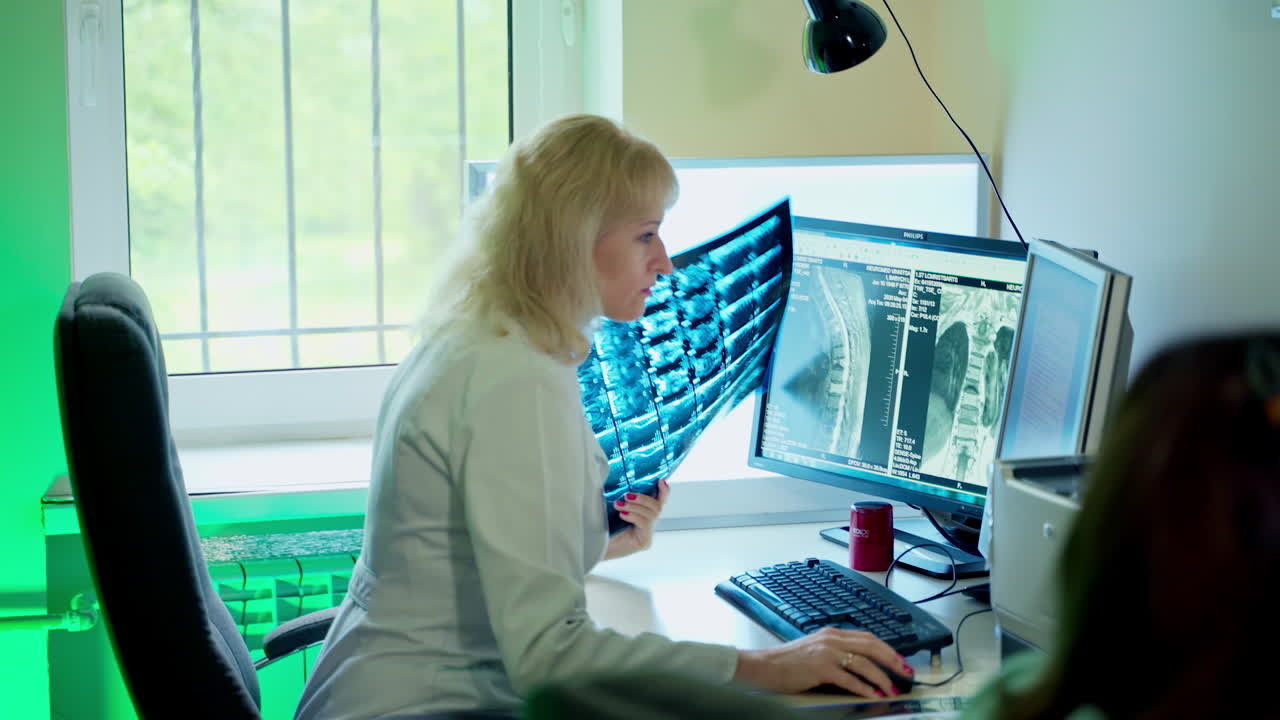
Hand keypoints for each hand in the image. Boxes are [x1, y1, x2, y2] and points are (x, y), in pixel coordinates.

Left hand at [604, 478, 669, 559]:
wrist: (595, 547)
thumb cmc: (603, 528)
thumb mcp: (616, 509)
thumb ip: (625, 499)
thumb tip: (626, 484)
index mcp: (644, 516)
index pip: (660, 502)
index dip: (664, 491)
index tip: (661, 480)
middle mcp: (649, 526)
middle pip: (657, 507)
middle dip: (643, 498)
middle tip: (627, 495)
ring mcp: (647, 535)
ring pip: (652, 515)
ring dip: (635, 507)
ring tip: (619, 504)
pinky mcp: (644, 542)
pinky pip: (645, 524)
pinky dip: (634, 516)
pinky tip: (622, 515)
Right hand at [732, 627, 913, 697]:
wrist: (764, 666)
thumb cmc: (787, 662)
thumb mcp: (815, 649)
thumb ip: (836, 652)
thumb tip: (860, 665)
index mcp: (832, 633)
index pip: (868, 637)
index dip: (888, 649)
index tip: (900, 661)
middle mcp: (832, 639)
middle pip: (872, 646)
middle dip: (892, 660)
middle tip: (906, 672)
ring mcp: (827, 652)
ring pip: (864, 663)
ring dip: (882, 678)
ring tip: (892, 689)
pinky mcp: (821, 668)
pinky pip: (850, 679)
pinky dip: (865, 688)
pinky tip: (873, 695)